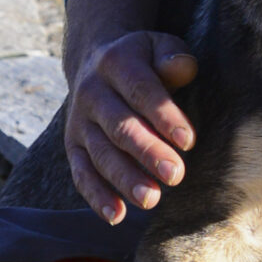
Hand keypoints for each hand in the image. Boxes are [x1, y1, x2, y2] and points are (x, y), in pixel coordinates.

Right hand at [66, 30, 198, 223]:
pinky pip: (81, 173)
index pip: (140, 89)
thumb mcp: (158, 46)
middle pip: (120, 126)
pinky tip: (117, 215)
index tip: (188, 141)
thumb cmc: (142, 60)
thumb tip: (184, 68)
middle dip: (147, 152)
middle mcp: (91, 92)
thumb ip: (173, 57)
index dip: (163, 115)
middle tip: (175, 175)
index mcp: (115, 62)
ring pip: (100, 153)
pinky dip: (96, 196)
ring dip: (125, 178)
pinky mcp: (73, 146)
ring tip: (152, 199)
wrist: (94, 60)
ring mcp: (79, 121)